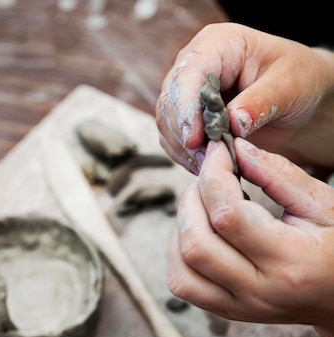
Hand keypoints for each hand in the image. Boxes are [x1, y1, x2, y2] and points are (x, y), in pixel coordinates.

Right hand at [155, 22, 333, 174]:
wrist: (294, 93)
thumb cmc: (296, 78)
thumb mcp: (289, 85)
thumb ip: (261, 102)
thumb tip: (234, 123)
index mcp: (217, 44)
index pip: (189, 74)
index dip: (186, 107)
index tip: (194, 139)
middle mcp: (193, 64)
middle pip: (170, 100)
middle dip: (184, 133)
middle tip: (206, 159)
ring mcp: (185, 90)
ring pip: (167, 122)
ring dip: (183, 148)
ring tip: (209, 165)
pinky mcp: (184, 114)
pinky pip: (173, 137)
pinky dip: (184, 155)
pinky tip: (204, 165)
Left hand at [169, 138, 333, 336]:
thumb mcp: (324, 206)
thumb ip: (280, 176)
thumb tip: (237, 149)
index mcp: (291, 261)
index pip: (228, 217)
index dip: (213, 177)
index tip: (217, 153)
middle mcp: (260, 290)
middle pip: (196, 244)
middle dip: (191, 200)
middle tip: (209, 180)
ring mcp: (241, 306)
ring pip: (182, 269)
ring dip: (181, 228)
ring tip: (204, 206)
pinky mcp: (227, 311)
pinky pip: (183, 285)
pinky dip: (178, 254)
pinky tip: (199, 232)